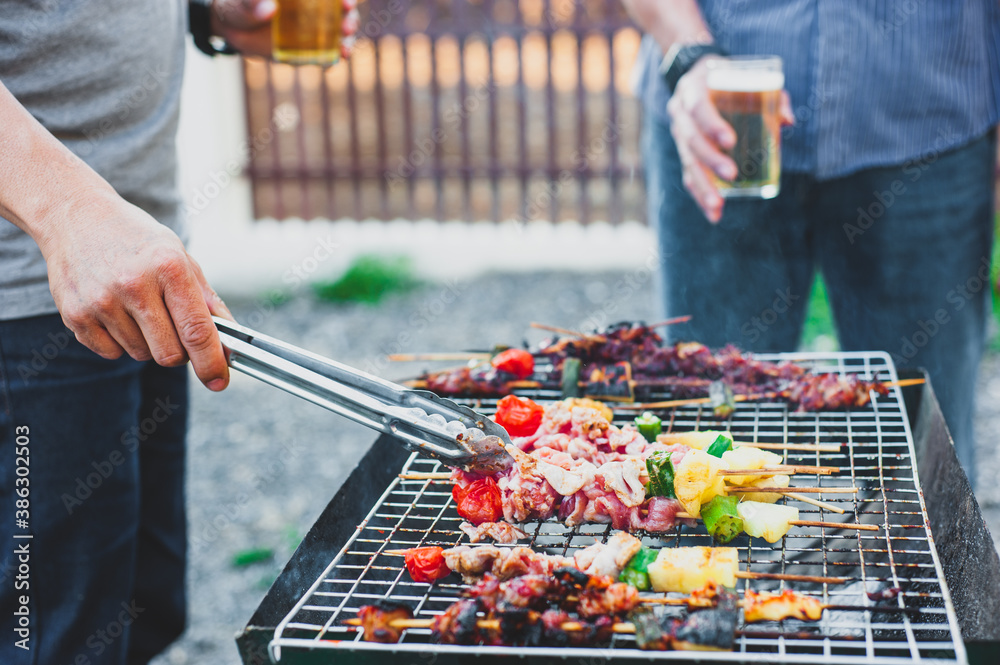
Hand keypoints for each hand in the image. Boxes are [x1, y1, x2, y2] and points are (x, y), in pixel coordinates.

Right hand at [40, 190, 232, 390]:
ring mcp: (101, 301)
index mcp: (168, 267)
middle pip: (169, 355)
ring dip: (148, 342)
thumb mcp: (180, 257)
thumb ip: (207, 300)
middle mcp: (134, 285)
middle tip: (175, 330)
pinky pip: (112, 353)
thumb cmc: (137, 239)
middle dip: (180, 353)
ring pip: (141, 355)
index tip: (219, 381)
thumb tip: (231, 340)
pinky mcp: (75, 315)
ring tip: (139, 308)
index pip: (196, 330)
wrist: (75, 216)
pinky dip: (120, 342)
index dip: (211, 362)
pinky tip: (115, 311)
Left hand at [211, 0, 359, 59]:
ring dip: (346, 39)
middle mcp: (315, 5)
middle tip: (347, 25)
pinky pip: (327, 53)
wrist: (234, 28)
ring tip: (344, 49)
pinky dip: (332, 58)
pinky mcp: (311, 47)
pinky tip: (332, 63)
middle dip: (350, 16)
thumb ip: (251, 4)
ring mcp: (315, 27)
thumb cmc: (238, 8)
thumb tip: (268, 10)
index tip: (346, 3)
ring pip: (339, 31)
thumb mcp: (240, 5)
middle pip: (342, 8)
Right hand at [667, 57, 793, 222]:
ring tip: (718, 205)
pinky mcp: (685, 153)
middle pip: (691, 142)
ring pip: (688, 164)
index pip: (698, 109)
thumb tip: (787, 121)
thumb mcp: (748, 78)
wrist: (697, 77)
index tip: (731, 141)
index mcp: (693, 91)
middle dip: (711, 160)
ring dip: (703, 186)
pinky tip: (714, 214)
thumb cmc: (728, 79)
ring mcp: (679, 136)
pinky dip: (700, 196)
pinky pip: (688, 176)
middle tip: (732, 174)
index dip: (712, 125)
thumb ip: (771, 96)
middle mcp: (680, 115)